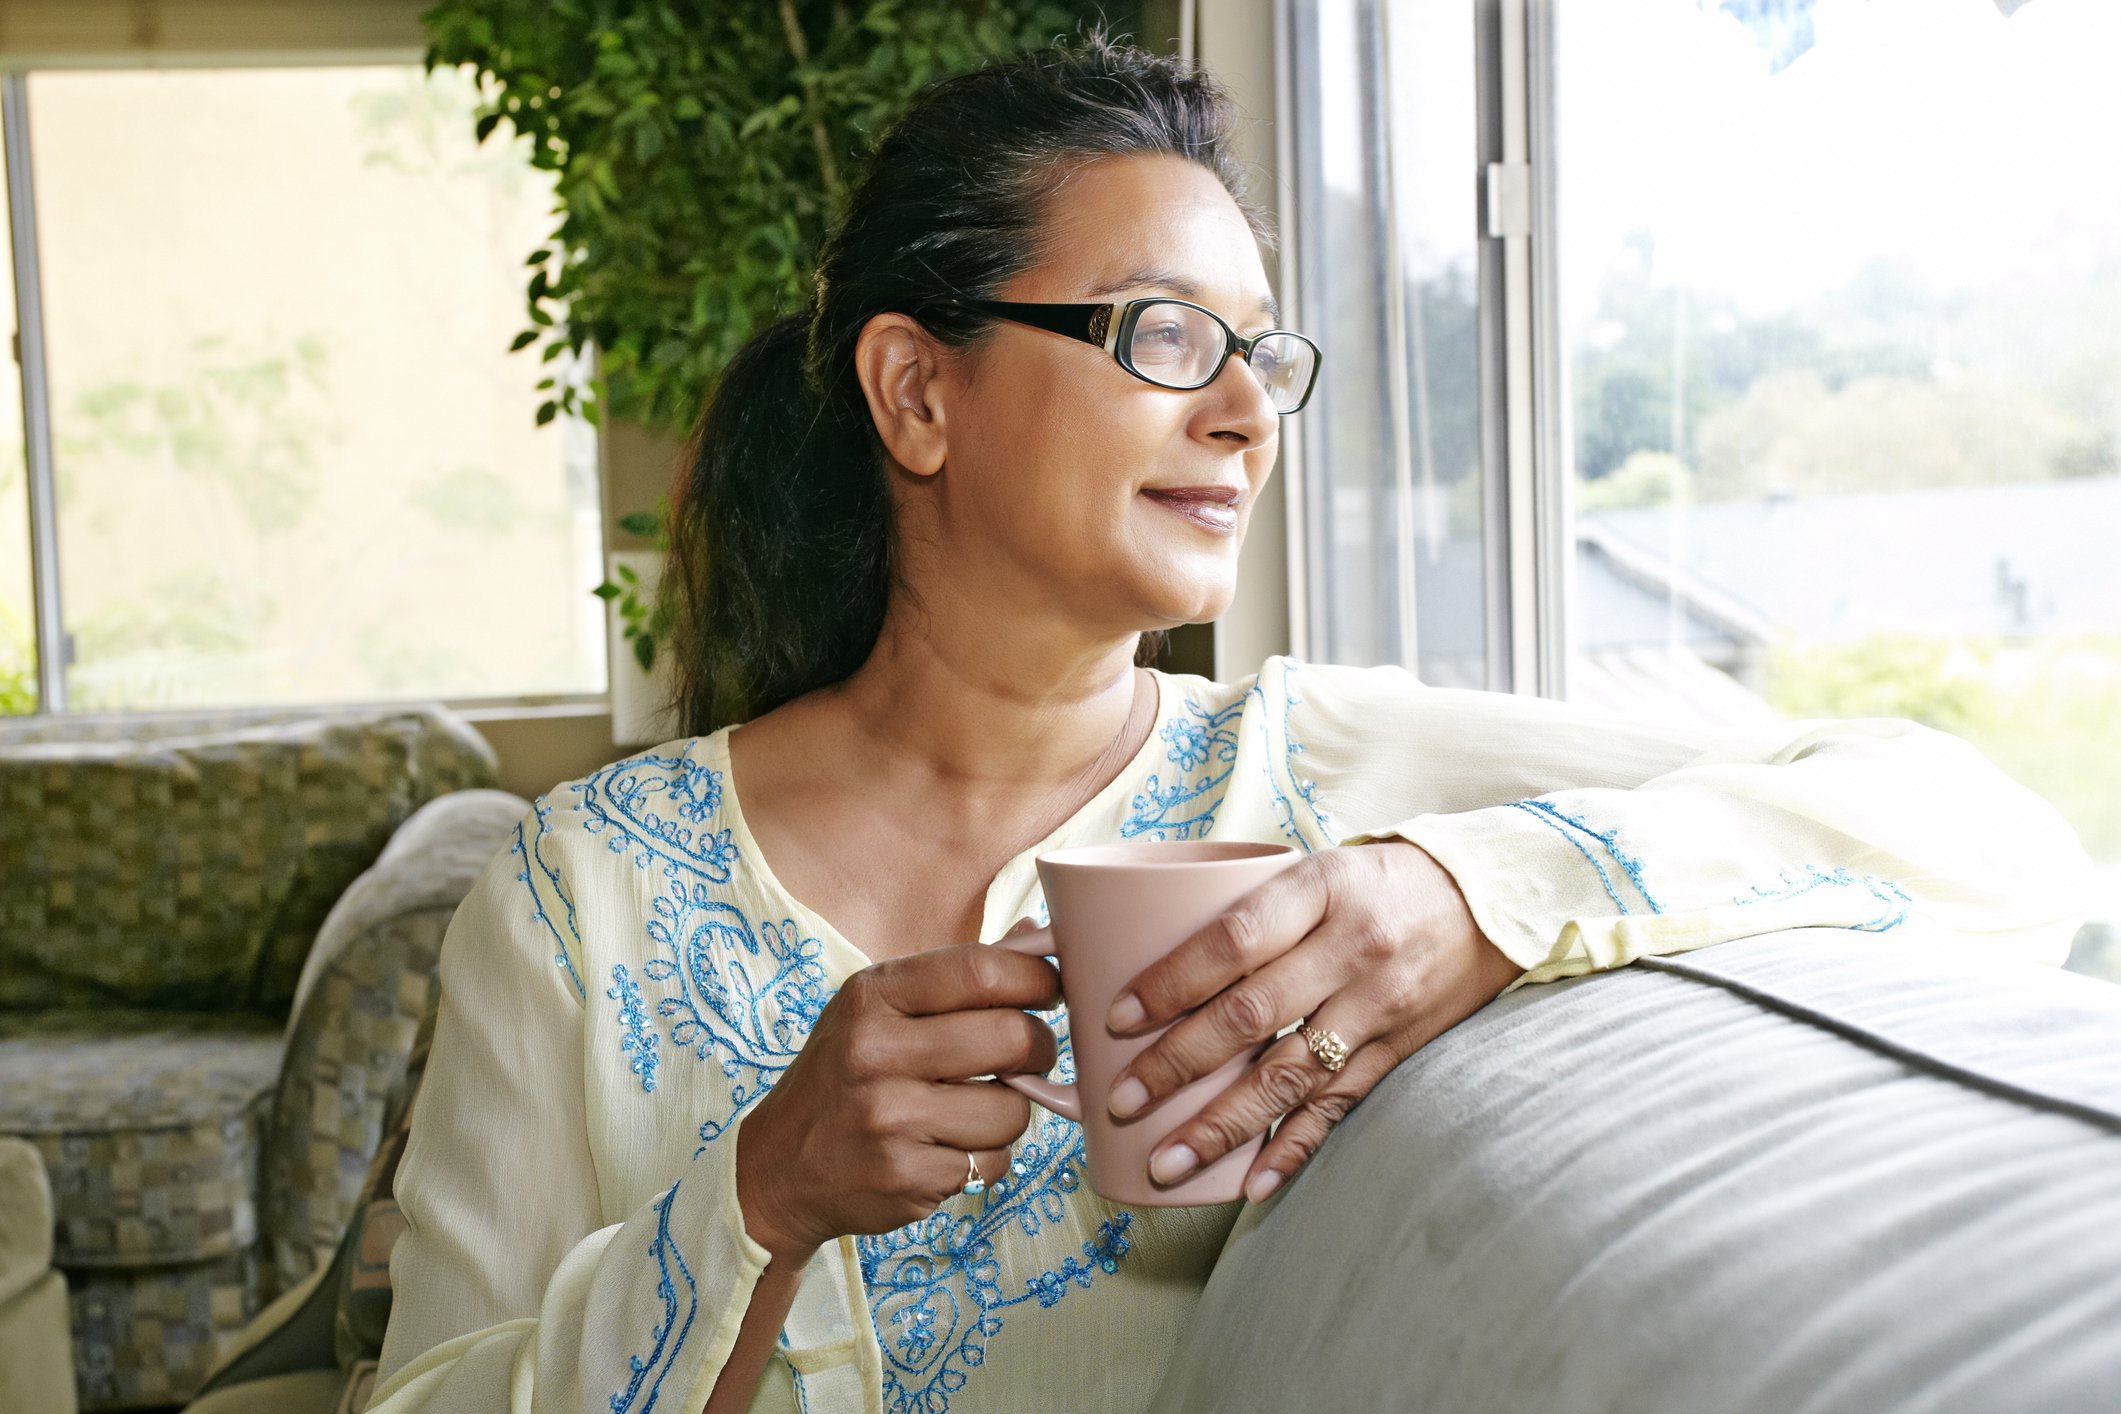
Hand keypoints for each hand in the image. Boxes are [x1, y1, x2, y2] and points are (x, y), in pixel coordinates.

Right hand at [735, 943, 1061, 1261]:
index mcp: (873, 995)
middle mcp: (876, 1052)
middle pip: (1011, 1037)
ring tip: (973, 1110)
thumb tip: (1038, 933)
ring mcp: (890, 1119)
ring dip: (1009, 1112)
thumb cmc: (843, 1077)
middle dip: (1039, 1047)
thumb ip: (953, 978)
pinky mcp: (906, 1177)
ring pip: (1012, 1108)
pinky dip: (985, 1158)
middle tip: (1030, 1054)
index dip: (1037, 978)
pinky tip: (946, 1150)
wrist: (777, 1169)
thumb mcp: (877, 1010)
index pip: (982, 970)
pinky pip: (993, 1161)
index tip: (1051, 990)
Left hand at [1103, 840, 1520, 1202]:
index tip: (1115, 1019)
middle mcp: (1350, 949)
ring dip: (1223, 1126)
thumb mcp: (1317, 868)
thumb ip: (1248, 907)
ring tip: (1167, 1162)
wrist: (1491, 901)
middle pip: (1251, 1016)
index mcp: (1320, 888)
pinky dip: (1294, 1149)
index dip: (1170, 982)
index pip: (1233, 940)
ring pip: (1289, 1076)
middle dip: (1177, 1065)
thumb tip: (1139, 946)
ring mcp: (1377, 1005)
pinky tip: (1252, 1183)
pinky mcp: (1397, 1049)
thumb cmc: (1378, 881)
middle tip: (1121, 1101)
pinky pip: (1339, 1106)